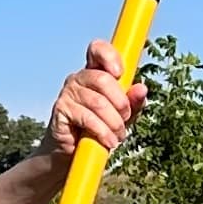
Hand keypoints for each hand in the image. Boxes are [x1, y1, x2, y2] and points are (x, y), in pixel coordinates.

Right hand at [47, 38, 143, 165]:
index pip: (97, 49)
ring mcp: (67, 92)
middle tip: (125, 119)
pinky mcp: (60, 110)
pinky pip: (87, 117)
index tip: (120, 74)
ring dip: (113, 122)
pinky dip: (102, 131)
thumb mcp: (121, 116)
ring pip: (97, 102)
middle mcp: (79, 78)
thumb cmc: (98, 129)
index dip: (109, 56)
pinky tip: (109, 141)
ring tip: (118, 136)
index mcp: (94, 72)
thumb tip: (142, 88)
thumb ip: (133, 102)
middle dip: (120, 102)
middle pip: (103, 79)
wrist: (71, 154)